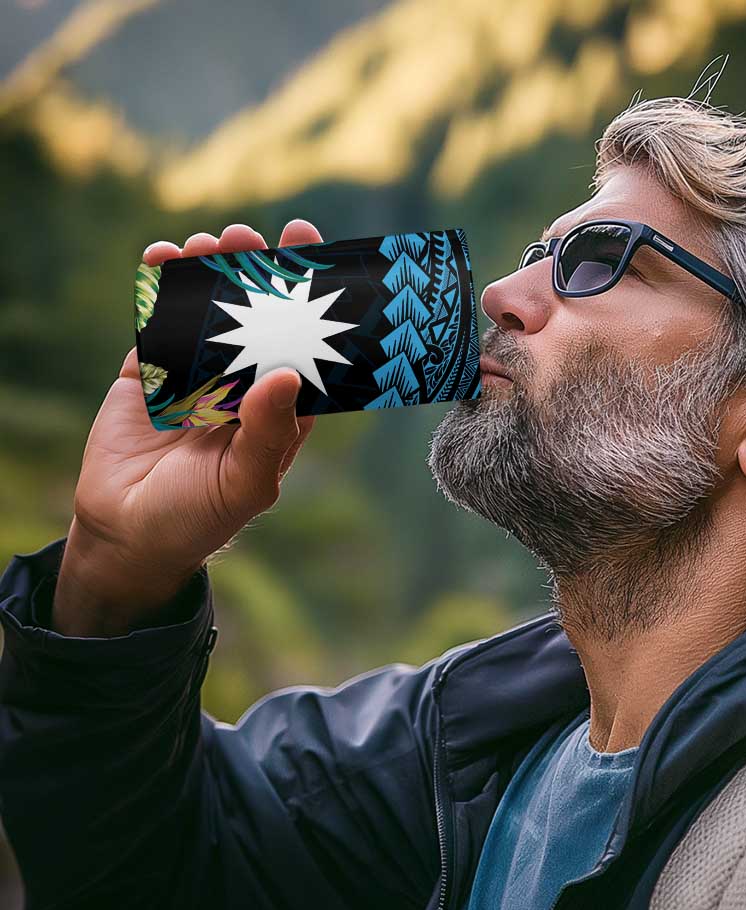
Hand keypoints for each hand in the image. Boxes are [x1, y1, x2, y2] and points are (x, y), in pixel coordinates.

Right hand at [53, 220, 321, 634]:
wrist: (127, 535)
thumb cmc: (199, 517)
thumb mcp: (245, 484)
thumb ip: (268, 433)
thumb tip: (287, 376)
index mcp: (279, 411)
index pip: (304, 348)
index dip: (310, 304)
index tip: (315, 257)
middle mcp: (243, 386)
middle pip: (258, 319)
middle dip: (257, 274)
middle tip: (252, 236)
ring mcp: (197, 375)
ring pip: (209, 312)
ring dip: (210, 273)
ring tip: (210, 242)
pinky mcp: (151, 372)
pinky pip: (158, 322)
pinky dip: (160, 288)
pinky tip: (163, 258)